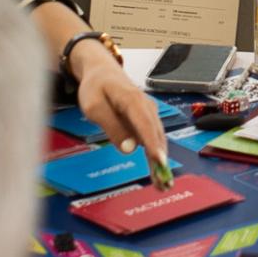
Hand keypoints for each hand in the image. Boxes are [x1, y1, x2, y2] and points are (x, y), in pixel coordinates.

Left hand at [70, 43, 170, 173]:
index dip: (153, 144)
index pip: (146, 125)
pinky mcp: (146, 121)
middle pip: (156, 136)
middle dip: (161, 160)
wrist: (102, 72)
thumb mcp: (94, 107)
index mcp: (133, 100)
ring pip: (157, 140)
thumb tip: (130, 148)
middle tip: (163, 184)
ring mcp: (149, 114)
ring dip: (160, 162)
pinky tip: (157, 173)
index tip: (160, 162)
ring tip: (162, 185)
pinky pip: (153, 140)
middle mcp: (147, 107)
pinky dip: (156, 156)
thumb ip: (112, 126)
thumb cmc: (96, 87)